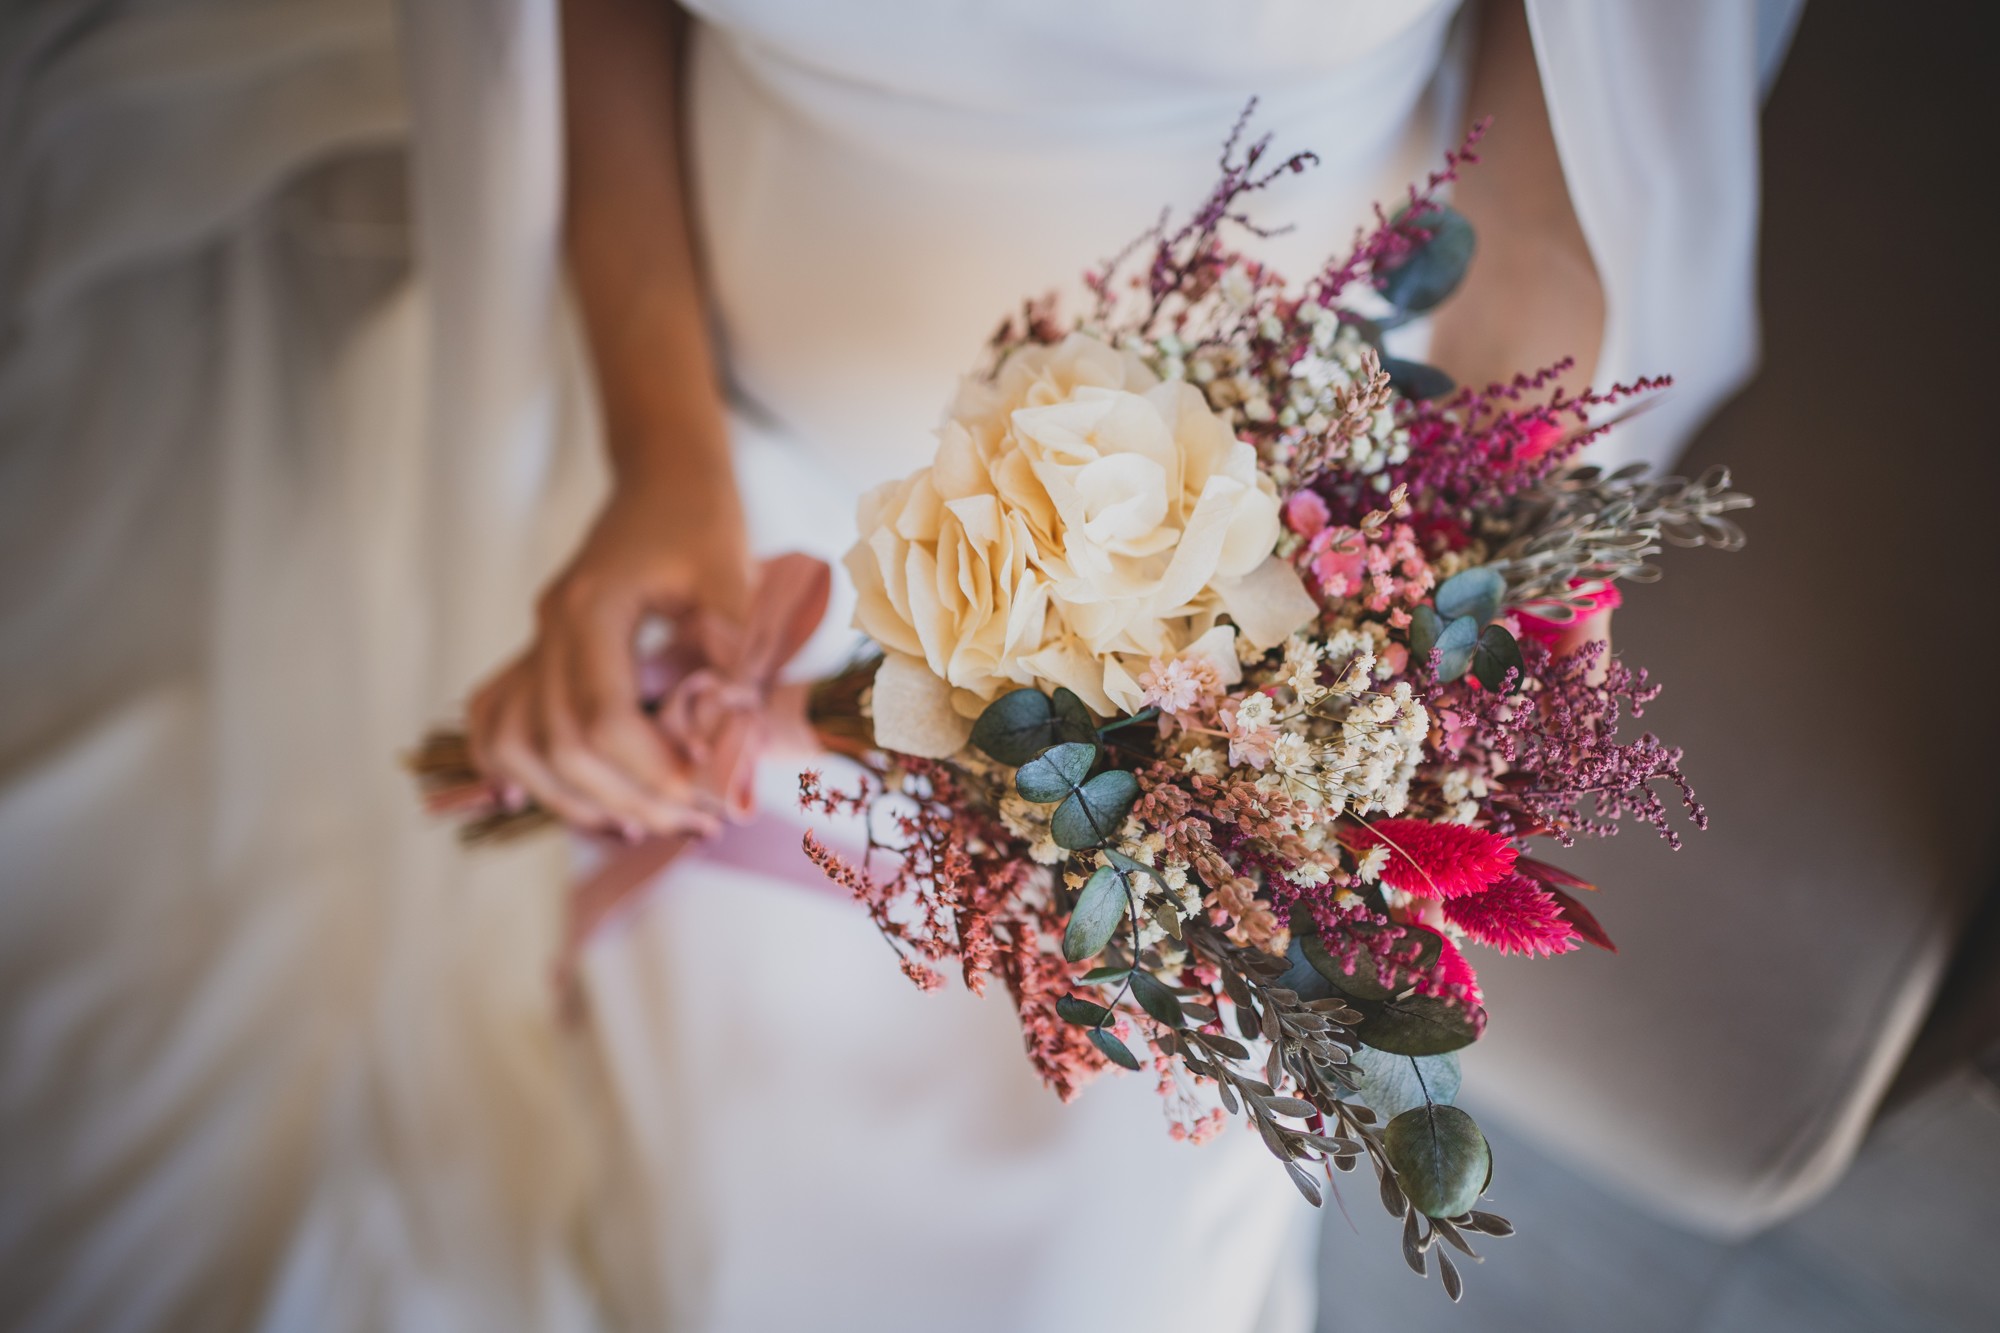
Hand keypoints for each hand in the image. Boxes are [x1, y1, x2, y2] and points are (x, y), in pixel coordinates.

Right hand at [467, 461, 751, 837]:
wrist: (661, 472)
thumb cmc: (699, 515)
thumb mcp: (730, 568)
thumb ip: (733, 642)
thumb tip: (737, 722)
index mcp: (593, 607)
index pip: (599, 713)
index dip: (646, 767)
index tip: (700, 796)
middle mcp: (550, 628)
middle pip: (557, 742)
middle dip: (623, 796)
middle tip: (690, 820)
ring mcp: (537, 641)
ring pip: (517, 744)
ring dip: (573, 797)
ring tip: (640, 821)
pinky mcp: (540, 653)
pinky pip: (501, 721)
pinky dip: (523, 769)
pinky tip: (572, 799)